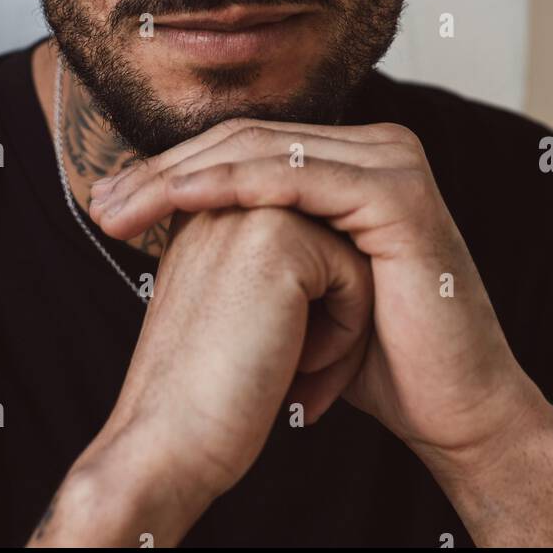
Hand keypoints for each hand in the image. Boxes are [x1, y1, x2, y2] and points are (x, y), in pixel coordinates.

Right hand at [78, 204, 373, 522]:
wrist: (164, 446)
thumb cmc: (203, 396)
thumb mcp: (231, 311)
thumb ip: (267, 268)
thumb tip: (330, 266)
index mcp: (205, 211)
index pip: (302, 237)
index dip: (305, 307)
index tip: (267, 362)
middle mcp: (221, 198)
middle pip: (330, 241)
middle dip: (330, 310)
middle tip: (298, 373)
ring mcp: (246, 210)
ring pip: (349, 256)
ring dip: (341, 325)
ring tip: (300, 374)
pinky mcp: (278, 238)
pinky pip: (356, 274)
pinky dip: (346, 334)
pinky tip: (298, 369)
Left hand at [90, 118, 548, 476]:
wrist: (451, 411)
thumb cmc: (377, 359)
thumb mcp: (302, 287)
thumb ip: (260, 239)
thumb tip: (180, 220)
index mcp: (356, 159)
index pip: (247, 147)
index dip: (173, 170)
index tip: (108, 205)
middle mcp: (379, 146)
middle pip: (249, 142)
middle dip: (165, 172)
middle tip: (101, 204)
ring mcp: (394, 162)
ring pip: (265, 152)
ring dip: (183, 177)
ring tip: (122, 208)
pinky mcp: (399, 193)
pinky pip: (299, 178)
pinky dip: (233, 185)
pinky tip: (181, 200)